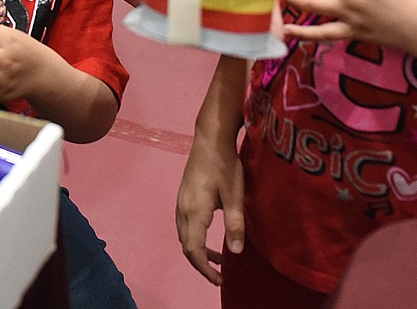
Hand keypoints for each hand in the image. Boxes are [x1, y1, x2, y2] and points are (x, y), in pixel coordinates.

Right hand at [176, 127, 244, 285]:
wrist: (210, 138)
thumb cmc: (225, 164)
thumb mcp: (235, 194)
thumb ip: (235, 224)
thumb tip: (236, 251)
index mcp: (194, 211)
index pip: (193, 250)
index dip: (205, 269)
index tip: (219, 279)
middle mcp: (182, 208)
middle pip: (186, 245)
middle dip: (201, 263)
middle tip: (220, 274)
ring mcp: (180, 201)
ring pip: (184, 235)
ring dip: (198, 250)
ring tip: (218, 258)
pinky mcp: (183, 195)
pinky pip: (184, 224)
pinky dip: (195, 237)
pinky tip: (209, 233)